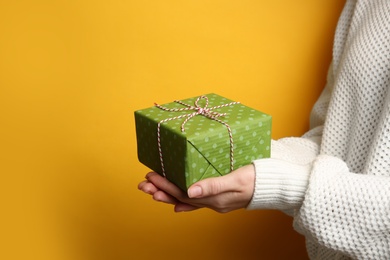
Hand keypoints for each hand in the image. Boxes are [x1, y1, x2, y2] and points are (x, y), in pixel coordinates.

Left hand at [138, 164, 254, 212]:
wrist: (273, 185)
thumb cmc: (257, 178)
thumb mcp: (235, 179)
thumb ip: (213, 186)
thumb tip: (190, 192)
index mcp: (214, 198)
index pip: (183, 193)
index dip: (166, 185)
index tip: (151, 176)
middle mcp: (212, 203)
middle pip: (181, 198)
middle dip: (161, 190)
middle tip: (143, 184)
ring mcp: (216, 202)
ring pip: (187, 200)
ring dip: (168, 194)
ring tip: (151, 189)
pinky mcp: (219, 198)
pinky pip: (198, 202)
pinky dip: (185, 202)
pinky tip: (176, 203)